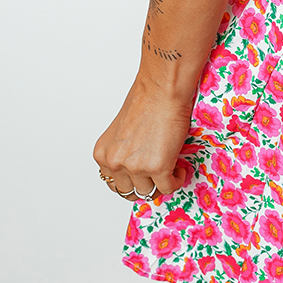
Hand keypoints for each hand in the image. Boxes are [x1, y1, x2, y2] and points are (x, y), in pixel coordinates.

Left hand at [93, 76, 193, 200]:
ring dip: (161, 183)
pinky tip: (180, 168)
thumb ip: (124, 151)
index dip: (130, 181)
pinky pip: (168, 187)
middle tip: (157, 177)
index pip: (112, 182)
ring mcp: (135, 167)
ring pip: (148, 191)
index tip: (142, 177)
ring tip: (171, 167)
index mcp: (103, 153)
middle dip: (144, 185)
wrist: (162, 90)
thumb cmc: (147, 100)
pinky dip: (176, 180)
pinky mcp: (158, 168)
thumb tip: (138, 164)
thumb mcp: (123, 130)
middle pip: (128, 191)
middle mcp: (115, 162)